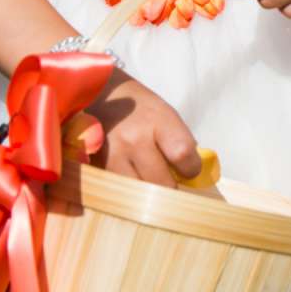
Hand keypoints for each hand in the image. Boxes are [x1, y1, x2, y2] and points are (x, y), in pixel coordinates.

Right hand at [88, 74, 202, 187]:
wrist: (103, 95)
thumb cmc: (142, 109)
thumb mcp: (168, 116)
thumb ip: (181, 144)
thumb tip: (194, 178)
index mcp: (159, 120)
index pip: (183, 154)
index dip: (191, 168)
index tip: (189, 170)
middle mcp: (135, 138)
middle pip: (161, 182)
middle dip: (170, 188)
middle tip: (170, 183)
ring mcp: (113, 154)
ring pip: (139, 193)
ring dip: (148, 196)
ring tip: (150, 183)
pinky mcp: (96, 166)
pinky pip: (119, 191)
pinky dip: (129, 193)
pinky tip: (133, 183)